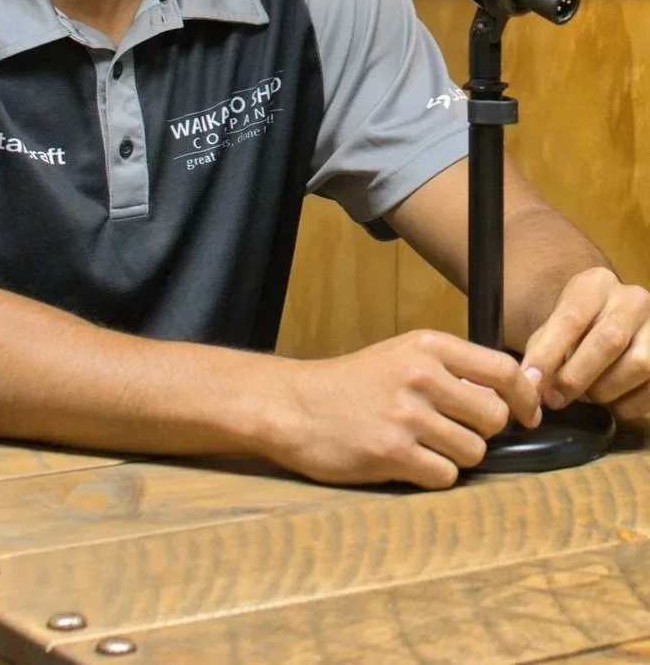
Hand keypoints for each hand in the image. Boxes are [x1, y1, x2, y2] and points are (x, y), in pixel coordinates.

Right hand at [265, 330, 541, 489]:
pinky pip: (445, 477)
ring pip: (474, 451)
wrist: (295, 406)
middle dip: (483, 431)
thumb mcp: (401, 356)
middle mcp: (421, 376)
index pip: (503, 369)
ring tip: (424, 446)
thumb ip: (451, 368)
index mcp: (428, 346)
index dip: (524, 397)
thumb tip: (514, 392)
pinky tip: (407, 462)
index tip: (526, 415)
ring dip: (456, 456)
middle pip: (494, 416)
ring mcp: (407, 416)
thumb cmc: (354, 384)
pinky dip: (432, 476)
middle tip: (456, 431)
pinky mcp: (392, 454)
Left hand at [521, 267, 649, 417]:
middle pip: (609, 341)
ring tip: (586, 396)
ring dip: (605, 391)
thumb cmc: (578, 328)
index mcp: (597, 284)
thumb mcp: (556, 325)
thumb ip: (543, 350)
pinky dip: (626, 405)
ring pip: (637, 365)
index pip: (572, 317)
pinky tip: (611, 402)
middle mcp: (633, 299)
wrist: (614, 325)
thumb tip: (533, 386)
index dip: (549, 353)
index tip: (531, 380)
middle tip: (555, 399)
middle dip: (577, 376)